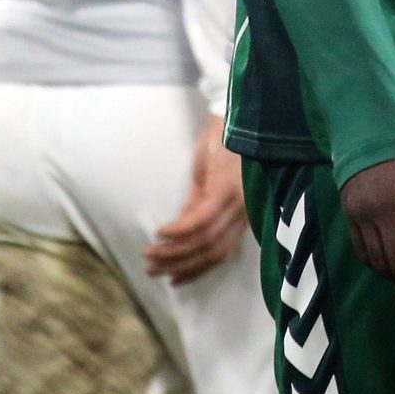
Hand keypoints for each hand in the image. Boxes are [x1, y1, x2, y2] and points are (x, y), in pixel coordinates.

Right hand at [146, 117, 247, 282]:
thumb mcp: (209, 181)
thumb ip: (198, 206)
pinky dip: (177, 231)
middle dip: (180, 266)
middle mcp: (244, 212)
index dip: (197, 270)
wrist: (233, 113)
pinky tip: (160, 233)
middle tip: (154, 271)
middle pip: (213, 252)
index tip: (175, 280)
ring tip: (150, 255)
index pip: (221, 253)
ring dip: (173, 252)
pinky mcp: (225, 188)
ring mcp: (236, 202)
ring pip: (204, 241)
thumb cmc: (223, 143)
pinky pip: (199, 220)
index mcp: (242, 213)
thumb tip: (182, 232)